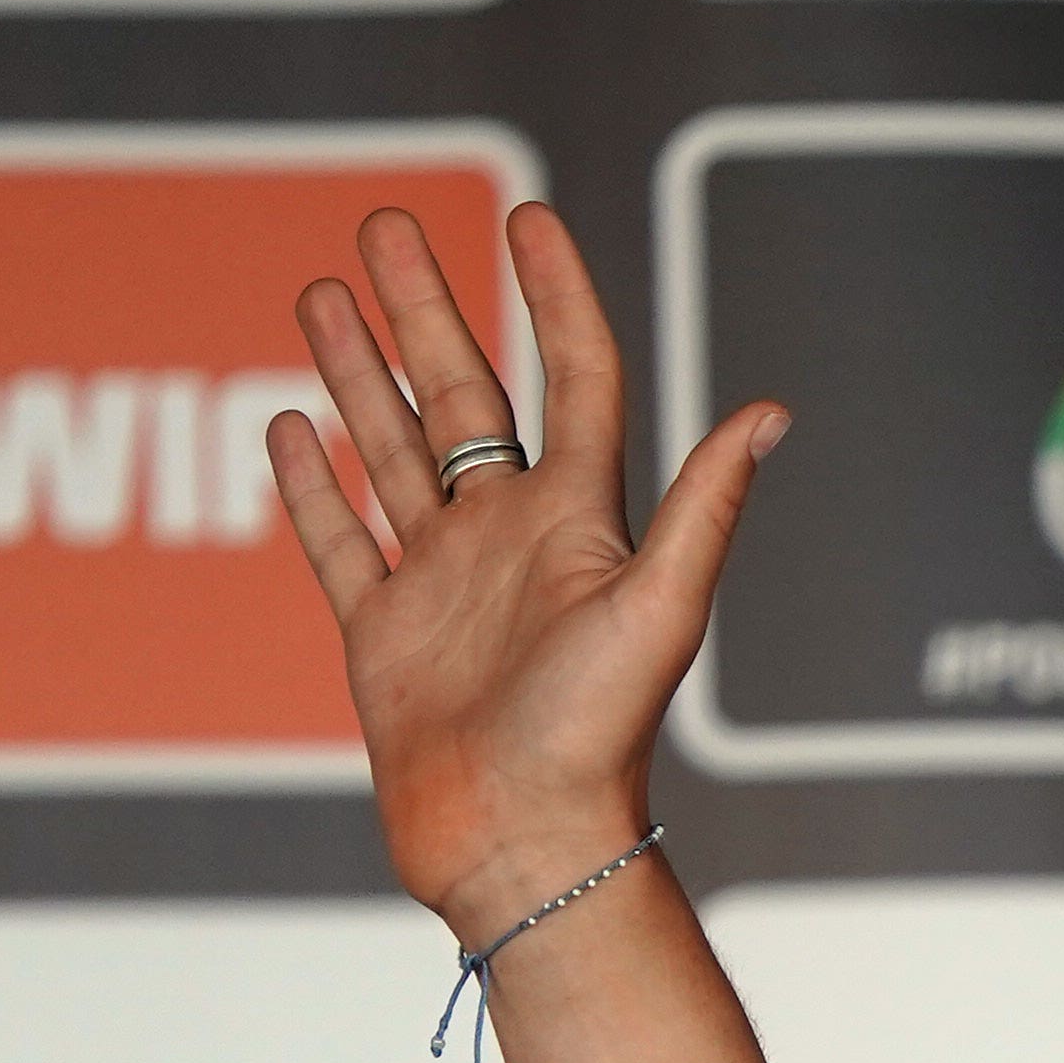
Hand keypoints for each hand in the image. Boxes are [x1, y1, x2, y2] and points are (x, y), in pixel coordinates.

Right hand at [269, 201, 788, 944]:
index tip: (529, 218)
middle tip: (383, 220)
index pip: (571, 377)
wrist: (523, 844)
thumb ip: (704, 507)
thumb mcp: (659, 608)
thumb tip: (771, 412)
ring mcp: (440, 583)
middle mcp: (508, 540)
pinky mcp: (382, 634)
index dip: (554, 295)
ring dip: (358, 369)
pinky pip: (339, 539)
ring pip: (391, 449)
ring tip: (322, 290)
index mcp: (576, 521)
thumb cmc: (598, 738)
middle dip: (422, 305)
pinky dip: (313, 483)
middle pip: (460, 393)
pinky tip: (291, 422)